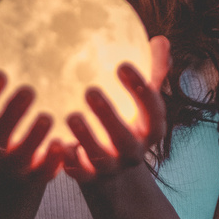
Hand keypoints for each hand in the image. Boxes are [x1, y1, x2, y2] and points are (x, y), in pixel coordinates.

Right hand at [0, 41, 65, 182]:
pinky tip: (64, 144)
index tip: (1, 73)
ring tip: (47, 116)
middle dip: (11, 114)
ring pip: (21, 157)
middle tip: (28, 90)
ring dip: (33, 138)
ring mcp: (13, 166)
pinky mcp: (35, 177)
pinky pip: (44, 174)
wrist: (7, 170)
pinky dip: (53, 162)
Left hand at [63, 35, 170, 183]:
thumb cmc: (126, 120)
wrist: (112, 170)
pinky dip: (69, 160)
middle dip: (109, 116)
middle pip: (126, 138)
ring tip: (71, 116)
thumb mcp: (140, 100)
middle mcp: (133, 151)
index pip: (152, 111)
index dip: (141, 91)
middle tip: (90, 90)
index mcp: (150, 129)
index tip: (122, 65)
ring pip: (101, 158)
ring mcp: (112, 167)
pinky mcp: (89, 178)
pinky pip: (79, 172)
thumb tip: (162, 40)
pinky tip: (56, 143)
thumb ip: (152, 72)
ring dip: (86, 138)